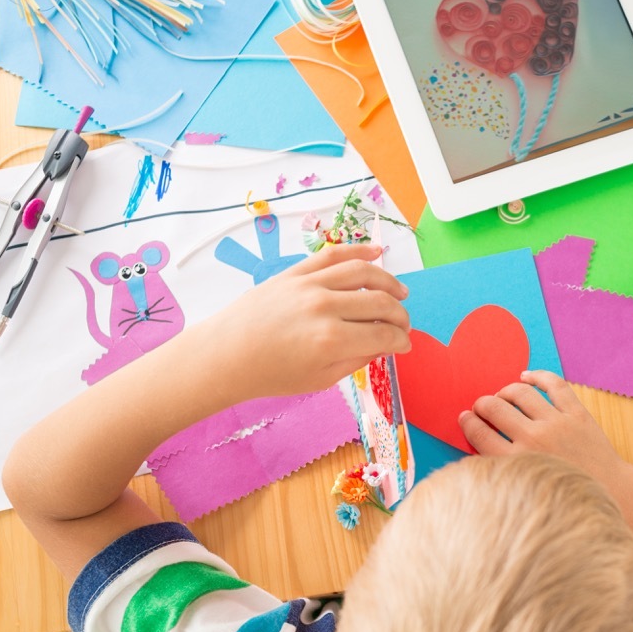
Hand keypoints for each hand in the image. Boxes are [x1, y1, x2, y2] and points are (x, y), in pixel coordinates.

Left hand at [209, 243, 410, 399]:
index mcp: (332, 341)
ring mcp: (309, 285)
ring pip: (363, 272)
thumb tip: (385, 344)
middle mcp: (324, 308)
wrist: (228, 354)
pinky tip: (377, 254)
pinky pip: (334, 255)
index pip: (384, 334)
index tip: (404, 345)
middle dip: (400, 315)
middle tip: (403, 324)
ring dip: (389, 282)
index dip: (401, 341)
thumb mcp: (321, 380)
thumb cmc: (272, 374)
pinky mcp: (296, 272)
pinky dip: (359, 251)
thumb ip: (357, 360)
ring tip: (400, 293)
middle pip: (380, 303)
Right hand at [458, 370, 629, 489]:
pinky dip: (537, 375)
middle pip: (495, 409)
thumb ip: (503, 472)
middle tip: (480, 407)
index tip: (465, 418)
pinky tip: (526, 376)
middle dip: (482, 405)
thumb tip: (480, 450)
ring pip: (519, 392)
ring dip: (504, 391)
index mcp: (517, 462)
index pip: (480, 434)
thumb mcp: (527, 492)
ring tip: (501, 396)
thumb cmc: (566, 498)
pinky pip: (554, 384)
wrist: (610, 492)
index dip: (468, 422)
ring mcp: (557, 423)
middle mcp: (534, 439)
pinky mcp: (577, 413)